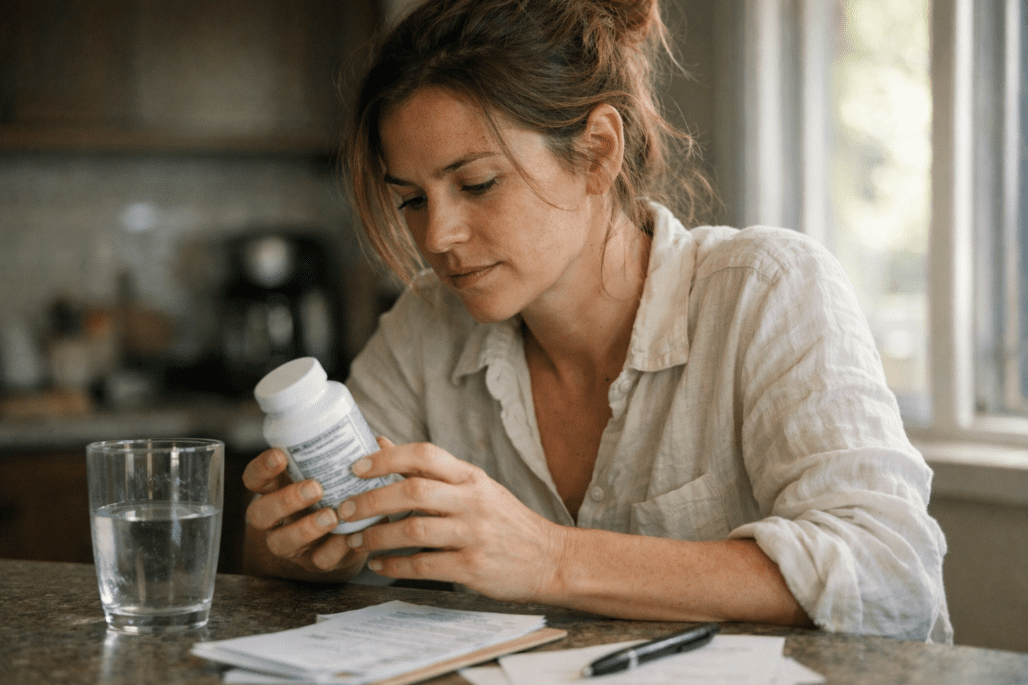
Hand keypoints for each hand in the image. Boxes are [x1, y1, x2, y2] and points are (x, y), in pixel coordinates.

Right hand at [242, 448, 368, 580]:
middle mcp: (276, 518)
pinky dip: (336, 548)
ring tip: (332, 515)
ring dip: (306, 529)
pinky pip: (320, 559)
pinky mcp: (316, 561)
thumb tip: (379, 442)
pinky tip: (350, 537)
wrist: (345, 535)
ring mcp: (292, 544)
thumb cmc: (337, 492)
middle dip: (285, 500)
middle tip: (315, 488)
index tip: (281, 456)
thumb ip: (349, 456)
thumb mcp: (334, 473)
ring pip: (281, 542)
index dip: (262, 468)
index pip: (254, 478)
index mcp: (276, 489)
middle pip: (259, 513)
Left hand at [338, 438, 567, 602]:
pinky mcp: (473, 568)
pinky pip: (423, 566)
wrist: (552, 559)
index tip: (355, 467)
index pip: (425, 454)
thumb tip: (379, 442)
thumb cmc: (506, 521)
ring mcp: (474, 535)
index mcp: (471, 477)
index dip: (386, 458)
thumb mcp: (475, 487)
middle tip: (343, 510)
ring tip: (356, 540)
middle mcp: (473, 502)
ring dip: (376, 536)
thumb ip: (429, 469)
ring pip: (413, 531)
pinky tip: (379, 565)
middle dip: (369, 501)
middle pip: (412, 492)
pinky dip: (394, 566)